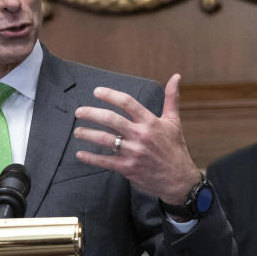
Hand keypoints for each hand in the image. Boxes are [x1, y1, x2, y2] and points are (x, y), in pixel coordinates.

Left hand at [73, 74, 200, 203]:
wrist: (179, 179)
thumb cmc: (175, 148)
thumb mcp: (174, 121)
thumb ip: (172, 98)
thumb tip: (176, 75)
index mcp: (150, 122)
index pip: (127, 103)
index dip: (110, 95)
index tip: (96, 91)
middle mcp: (141, 135)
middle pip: (111, 119)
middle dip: (92, 113)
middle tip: (79, 111)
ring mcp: (133, 152)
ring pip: (105, 140)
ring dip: (88, 134)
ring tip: (77, 131)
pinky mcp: (128, 168)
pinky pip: (105, 161)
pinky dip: (91, 158)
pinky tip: (80, 154)